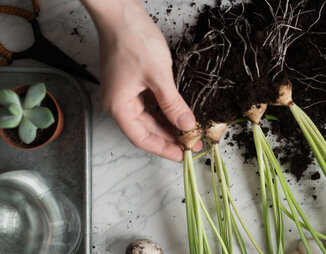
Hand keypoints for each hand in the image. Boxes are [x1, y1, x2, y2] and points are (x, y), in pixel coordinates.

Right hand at [83, 0, 200, 160]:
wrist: (120, 11)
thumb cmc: (131, 39)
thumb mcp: (159, 76)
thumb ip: (173, 105)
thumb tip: (186, 126)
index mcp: (119, 106)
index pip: (142, 139)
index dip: (164, 149)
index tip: (183, 155)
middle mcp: (119, 103)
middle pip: (146, 130)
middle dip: (170, 138)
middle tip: (193, 143)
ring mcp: (125, 93)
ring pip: (150, 117)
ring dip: (169, 124)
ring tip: (190, 131)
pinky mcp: (132, 83)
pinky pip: (150, 104)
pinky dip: (165, 110)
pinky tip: (180, 113)